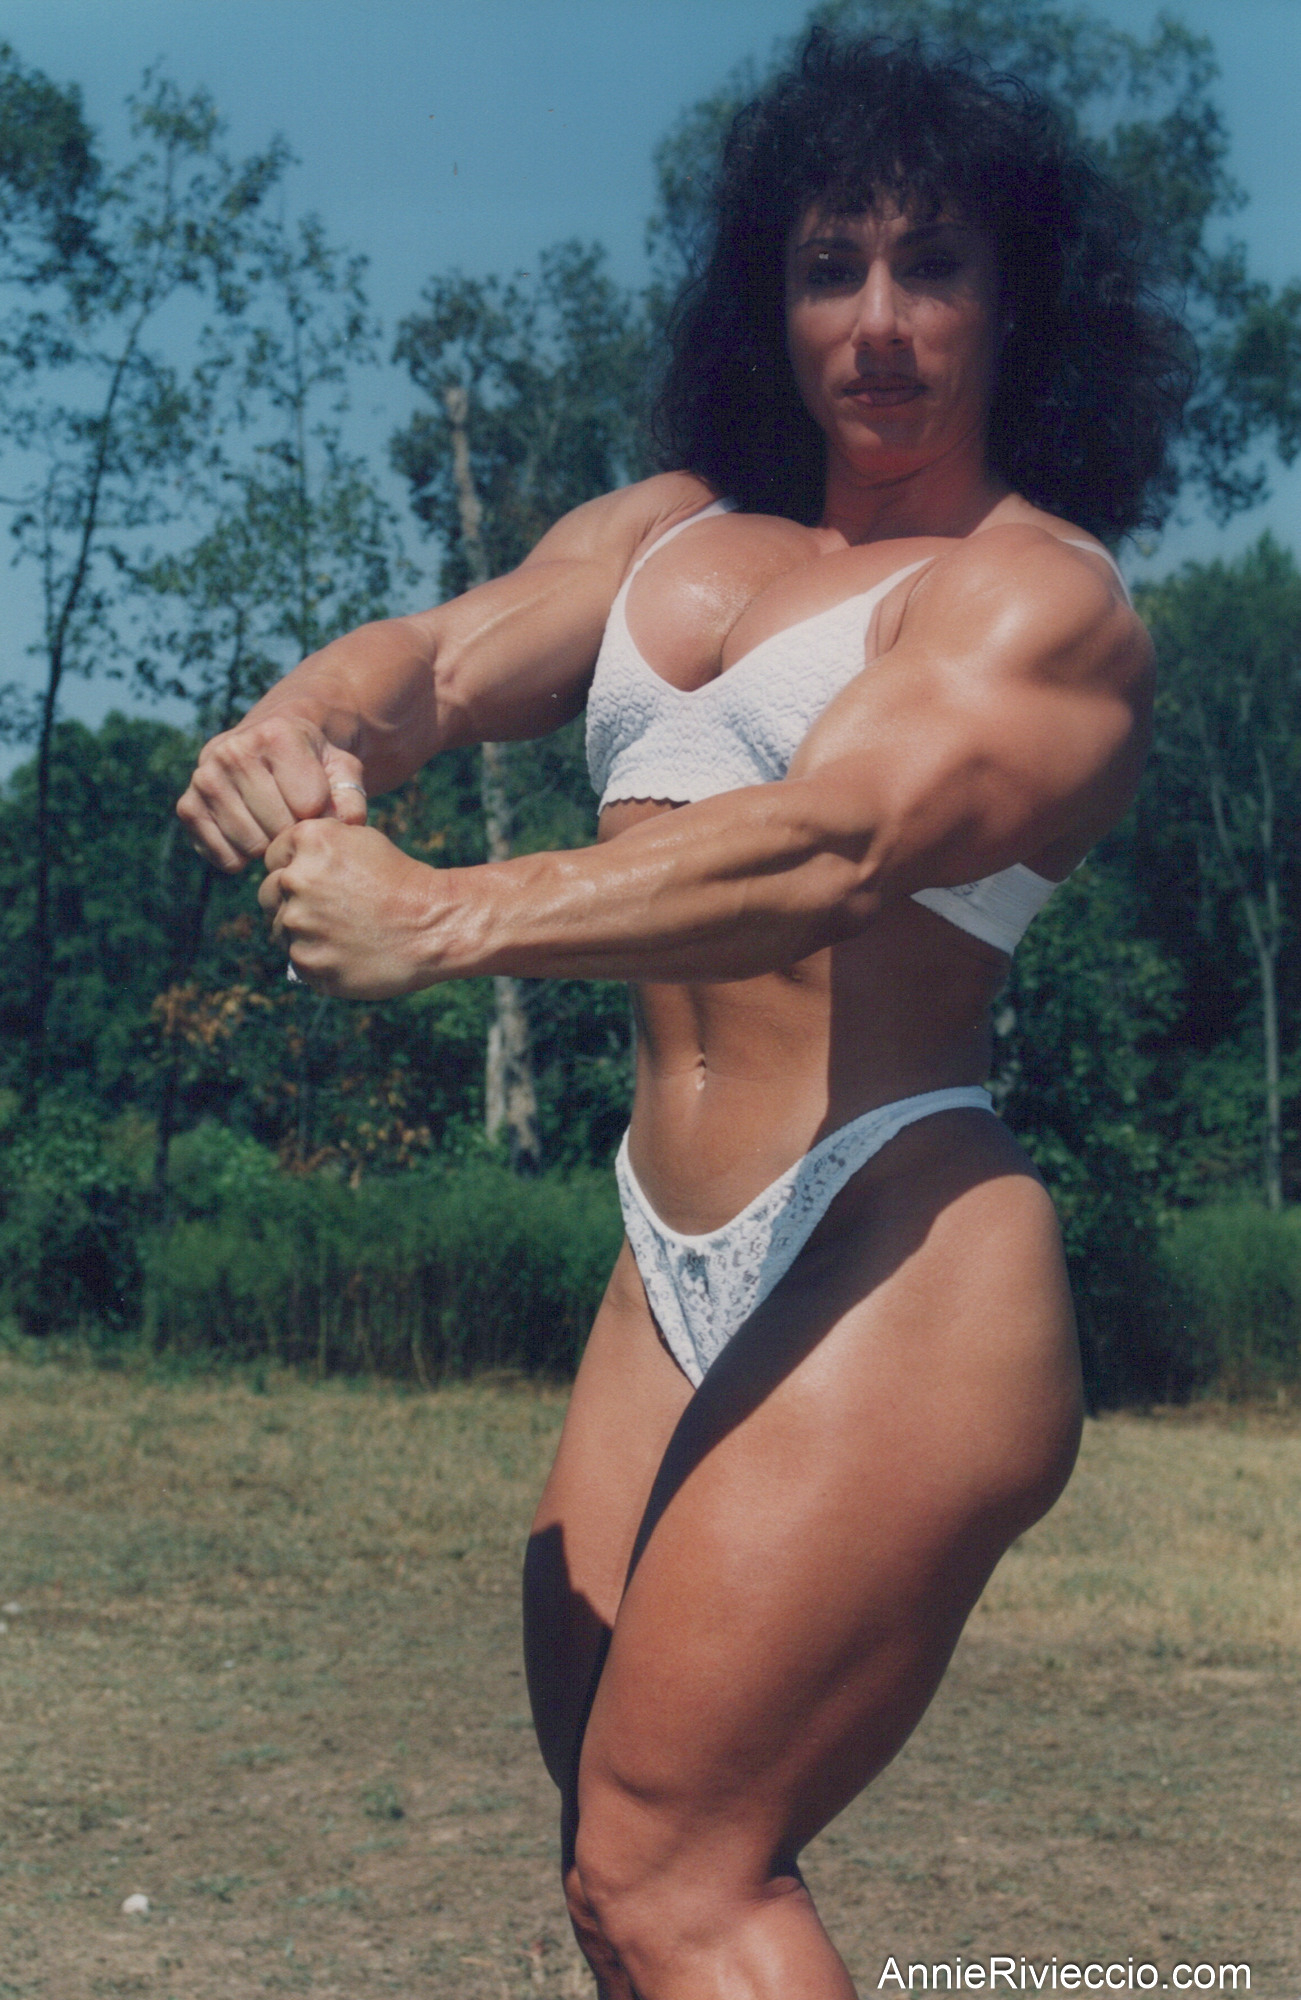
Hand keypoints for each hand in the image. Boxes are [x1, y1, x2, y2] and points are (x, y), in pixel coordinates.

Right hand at [178, 714, 368, 870]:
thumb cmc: (313, 763)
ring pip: (251, 845)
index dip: (321, 814)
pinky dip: (243, 858)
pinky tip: (252, 834)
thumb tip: (346, 825)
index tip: (319, 802)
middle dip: (295, 832)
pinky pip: (223, 856)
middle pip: (278, 827)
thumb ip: (351, 797)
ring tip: (276, 825)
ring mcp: (204, 778)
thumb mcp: (342, 770)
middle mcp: (232, 750)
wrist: (270, 747)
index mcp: (276, 734)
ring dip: (270, 847)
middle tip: (297, 819)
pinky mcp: (187, 806)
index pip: (308, 804)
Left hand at [258, 820, 446, 998]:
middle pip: (268, 894)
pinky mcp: (307, 962)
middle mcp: (294, 880)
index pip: (272, 858)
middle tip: (330, 912)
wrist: (434, 923)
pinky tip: (348, 953)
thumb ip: (315, 844)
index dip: (295, 869)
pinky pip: (297, 961)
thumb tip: (285, 859)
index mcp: (306, 841)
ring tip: (343, 934)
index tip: (321, 883)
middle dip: (292, 902)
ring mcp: (298, 924)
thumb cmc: (401, 879)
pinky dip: (318, 960)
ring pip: (280, 930)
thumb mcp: (360, 839)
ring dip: (303, 933)